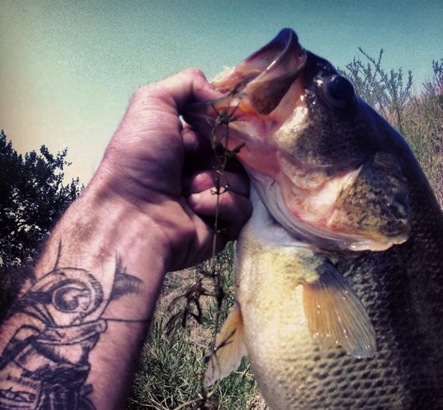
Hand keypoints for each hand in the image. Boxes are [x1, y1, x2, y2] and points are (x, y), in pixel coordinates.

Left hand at [92, 68, 250, 269]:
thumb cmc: (138, 160)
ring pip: (245, 181)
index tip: (215, 127)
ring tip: (187, 189)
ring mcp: (215, 199)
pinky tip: (196, 207)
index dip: (224, 126)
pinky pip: (244, 208)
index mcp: (187, 145)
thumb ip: (187, 84)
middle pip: (240, 154)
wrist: (133, 217)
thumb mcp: (152, 103)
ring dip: (216, 181)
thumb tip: (221, 94)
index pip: (226, 129)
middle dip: (220, 153)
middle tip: (193, 158)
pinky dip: (220, 204)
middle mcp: (202, 171)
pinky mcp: (225, 226)